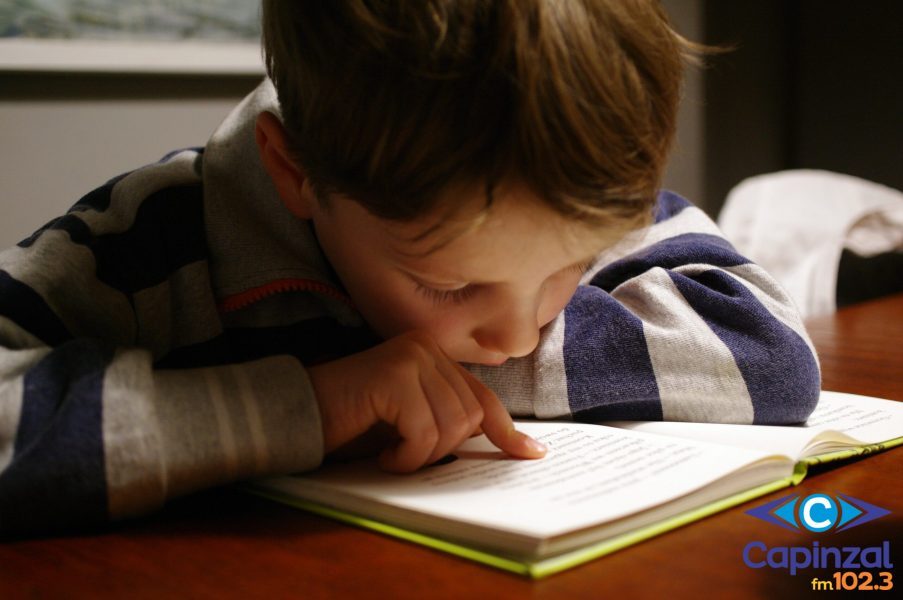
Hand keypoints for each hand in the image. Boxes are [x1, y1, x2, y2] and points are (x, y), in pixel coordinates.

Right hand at [307, 331, 546, 471]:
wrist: (296, 416)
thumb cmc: (351, 424)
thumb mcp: (410, 422)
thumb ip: (449, 420)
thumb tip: (507, 445)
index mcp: (433, 355)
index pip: (482, 397)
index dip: (508, 431)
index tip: (531, 454)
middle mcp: (425, 348)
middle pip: (469, 417)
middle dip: (442, 450)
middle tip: (405, 455)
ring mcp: (411, 357)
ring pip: (451, 427)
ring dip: (421, 456)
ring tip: (390, 452)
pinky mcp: (395, 375)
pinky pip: (424, 433)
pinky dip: (405, 457)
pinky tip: (382, 454)